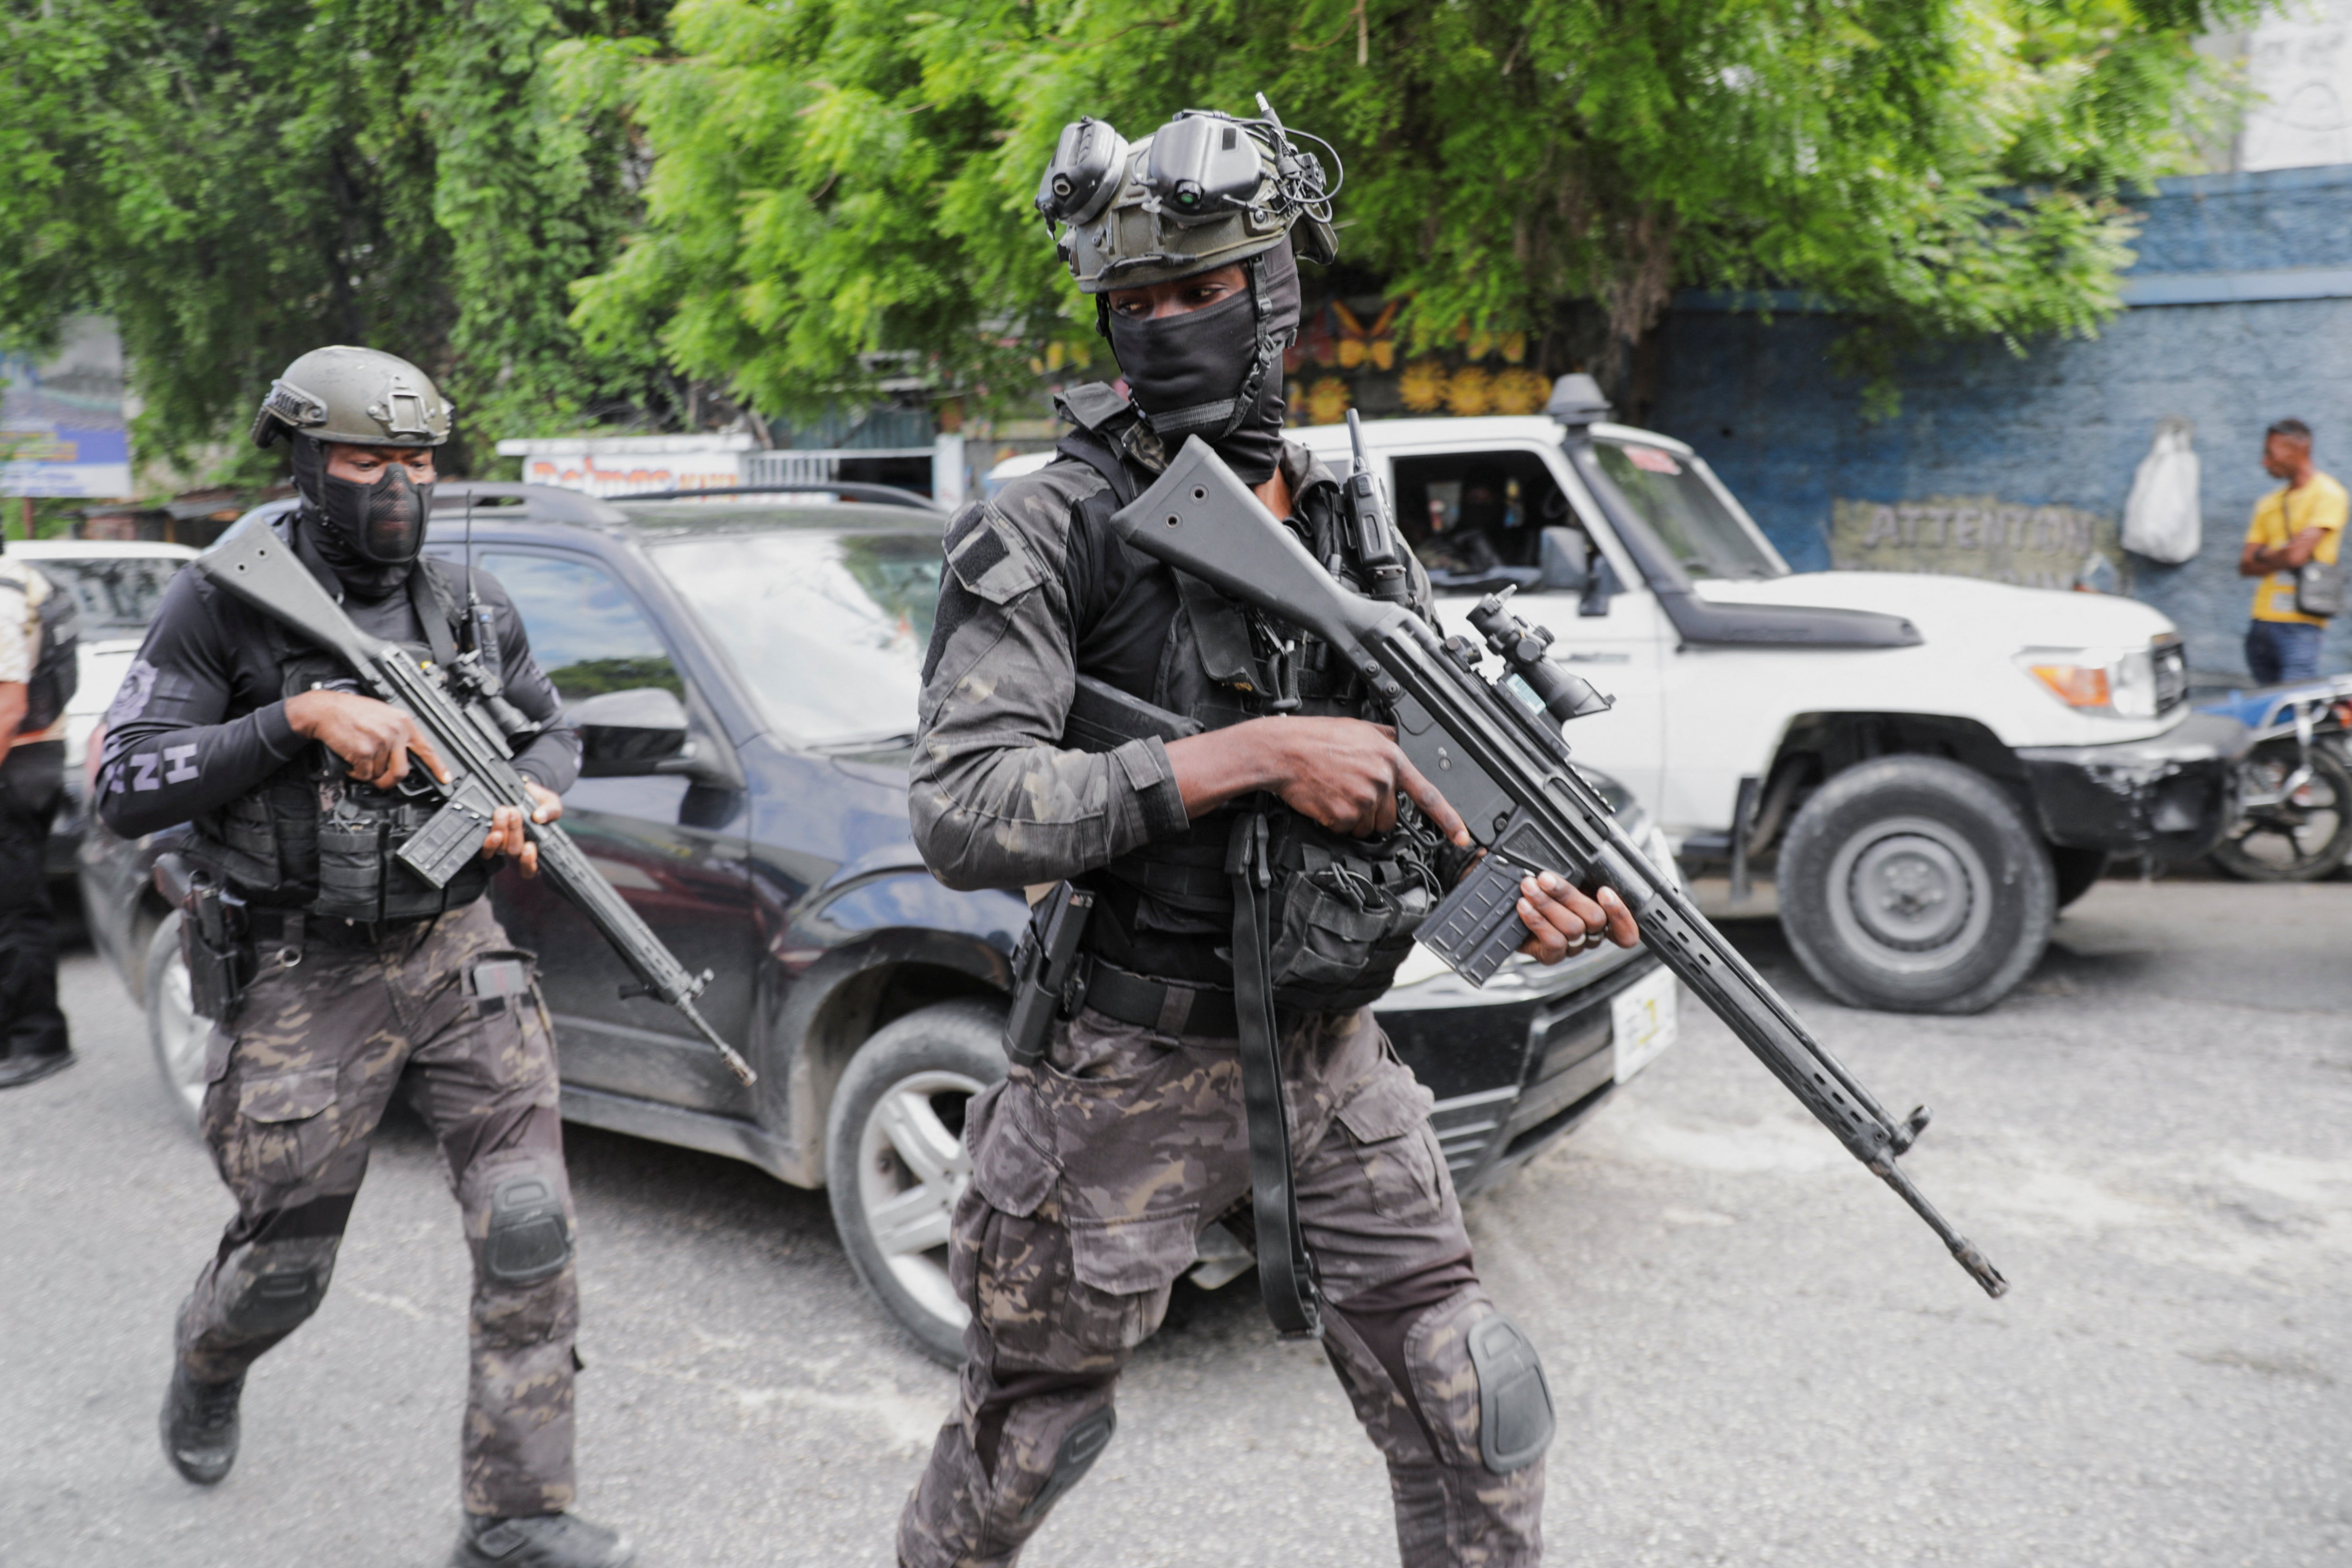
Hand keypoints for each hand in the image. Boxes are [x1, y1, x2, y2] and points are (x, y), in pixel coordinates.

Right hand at [285, 690, 446, 790]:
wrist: (324, 710)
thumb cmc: (350, 712)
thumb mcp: (382, 714)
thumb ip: (396, 732)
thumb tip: (403, 754)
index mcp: (403, 722)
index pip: (426, 748)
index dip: (438, 766)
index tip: (445, 778)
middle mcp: (395, 732)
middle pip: (402, 771)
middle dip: (390, 781)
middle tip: (381, 781)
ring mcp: (381, 742)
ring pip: (379, 773)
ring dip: (367, 771)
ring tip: (358, 755)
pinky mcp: (364, 752)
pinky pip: (364, 774)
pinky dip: (356, 772)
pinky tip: (350, 758)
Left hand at [480, 781, 562, 877]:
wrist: (522, 791)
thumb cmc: (538, 802)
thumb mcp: (551, 803)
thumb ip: (550, 811)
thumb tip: (539, 817)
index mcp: (534, 847)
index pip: (530, 868)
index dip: (529, 862)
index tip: (530, 846)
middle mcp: (517, 850)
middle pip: (515, 852)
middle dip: (515, 831)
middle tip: (515, 813)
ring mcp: (503, 845)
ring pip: (501, 848)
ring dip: (502, 829)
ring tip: (504, 811)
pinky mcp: (489, 839)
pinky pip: (487, 849)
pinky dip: (489, 842)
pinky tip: (494, 829)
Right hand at [1224, 716, 1471, 841]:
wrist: (1283, 750)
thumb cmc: (1315, 738)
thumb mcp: (1358, 727)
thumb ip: (1385, 738)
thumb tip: (1397, 740)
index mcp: (1390, 757)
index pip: (1427, 794)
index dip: (1448, 819)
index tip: (1462, 838)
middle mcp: (1381, 779)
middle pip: (1390, 817)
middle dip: (1374, 812)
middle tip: (1351, 792)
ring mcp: (1364, 799)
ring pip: (1368, 827)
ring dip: (1354, 818)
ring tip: (1336, 792)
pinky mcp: (1344, 816)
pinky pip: (1347, 830)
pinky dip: (1335, 821)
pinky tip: (1326, 800)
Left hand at [1516, 873, 1638, 962]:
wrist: (1512, 915)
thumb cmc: (1543, 893)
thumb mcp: (1567, 881)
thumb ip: (1579, 876)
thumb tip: (1578, 863)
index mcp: (1603, 917)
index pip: (1626, 930)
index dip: (1622, 914)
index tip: (1604, 891)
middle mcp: (1592, 935)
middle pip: (1596, 918)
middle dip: (1568, 894)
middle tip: (1545, 878)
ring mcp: (1573, 947)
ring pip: (1573, 928)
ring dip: (1547, 903)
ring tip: (1529, 886)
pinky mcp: (1552, 956)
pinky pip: (1553, 940)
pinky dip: (1537, 920)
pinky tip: (1524, 906)